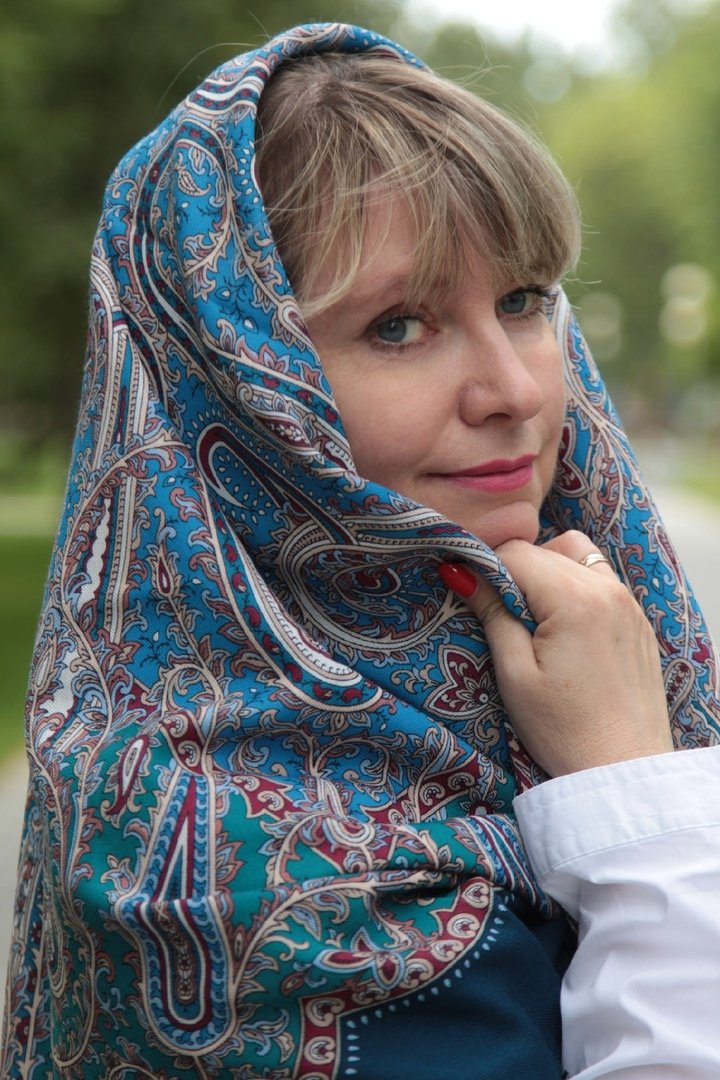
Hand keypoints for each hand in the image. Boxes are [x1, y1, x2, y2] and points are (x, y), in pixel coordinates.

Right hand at [440, 531, 673, 776]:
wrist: (623, 770)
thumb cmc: (563, 730)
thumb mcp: (514, 674)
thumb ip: (492, 614)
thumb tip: (460, 572)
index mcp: (575, 599)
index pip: (516, 553)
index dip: (484, 566)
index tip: (466, 590)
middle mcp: (608, 589)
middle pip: (546, 549)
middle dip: (514, 569)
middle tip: (497, 611)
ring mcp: (628, 603)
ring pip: (577, 554)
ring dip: (547, 570)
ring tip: (532, 615)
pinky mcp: (638, 620)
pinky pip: (600, 578)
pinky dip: (575, 584)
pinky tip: (562, 626)